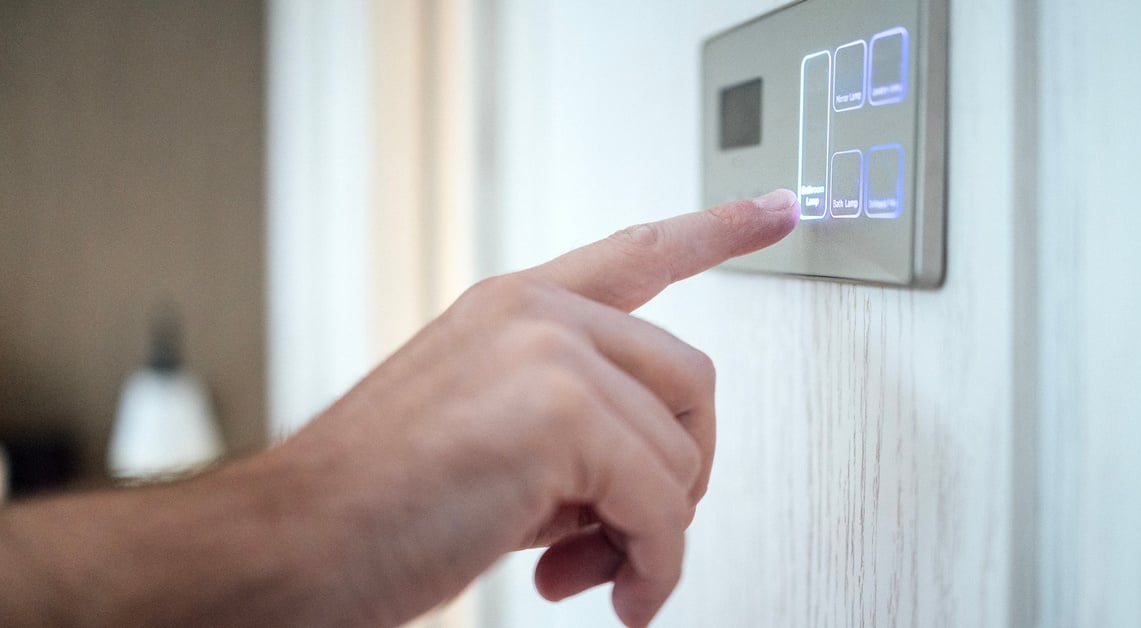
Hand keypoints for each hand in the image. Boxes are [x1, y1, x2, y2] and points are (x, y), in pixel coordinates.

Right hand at [280, 190, 798, 626]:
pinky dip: (654, 564)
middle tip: (630, 535)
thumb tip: (649, 487)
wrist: (293, 546)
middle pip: (690, 382)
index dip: (718, 229)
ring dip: (653, 532)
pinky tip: (613, 594)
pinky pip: (662, 504)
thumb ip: (573, 431)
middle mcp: (536, 314)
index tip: (780, 209)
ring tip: (592, 569)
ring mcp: (547, 352)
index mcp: (517, 308)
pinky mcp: (558, 410)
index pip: (640, 252)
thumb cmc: (377, 503)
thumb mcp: (487, 439)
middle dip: (678, 473)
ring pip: (679, 450)